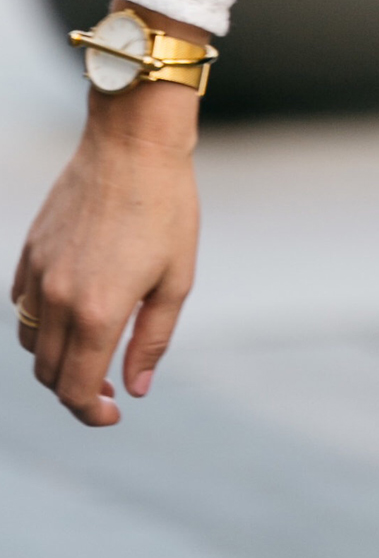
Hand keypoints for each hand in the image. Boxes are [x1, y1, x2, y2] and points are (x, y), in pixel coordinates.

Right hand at [11, 4, 203, 427]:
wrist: (133, 143)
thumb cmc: (166, 207)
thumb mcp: (176, 278)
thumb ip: (152, 339)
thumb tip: (134, 388)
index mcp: (97, 311)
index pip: (76, 389)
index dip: (92, 413)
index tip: (113, 413)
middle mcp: (57, 298)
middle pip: (49, 373)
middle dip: (75, 390)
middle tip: (108, 386)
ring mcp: (38, 273)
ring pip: (31, 342)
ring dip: (56, 358)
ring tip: (92, 348)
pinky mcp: (30, 250)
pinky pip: (22, 304)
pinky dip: (40, 321)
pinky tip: (70, 309)